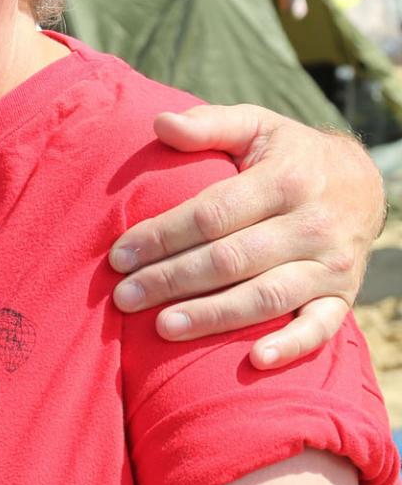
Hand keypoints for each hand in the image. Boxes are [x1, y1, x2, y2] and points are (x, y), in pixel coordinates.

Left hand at [109, 104, 385, 367]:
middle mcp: (311, 224)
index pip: (213, 214)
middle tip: (124, 297)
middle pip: (231, 259)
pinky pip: (320, 329)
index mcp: (286, 180)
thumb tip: (160, 124)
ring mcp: (330, 265)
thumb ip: (208, 125)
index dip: (163, 236)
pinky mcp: (343, 297)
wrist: (364, 183)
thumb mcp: (256, 126)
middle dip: (172, 279)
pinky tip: (254, 360)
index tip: (119, 254)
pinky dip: (291, 346)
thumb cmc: (290, 156)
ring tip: (163, 326)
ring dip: (212, 315)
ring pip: (266, 297)